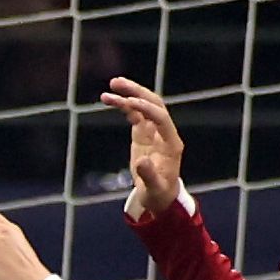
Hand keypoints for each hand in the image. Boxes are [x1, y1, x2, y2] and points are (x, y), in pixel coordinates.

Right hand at [104, 78, 187, 220]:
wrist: (159, 195)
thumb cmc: (159, 193)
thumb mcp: (154, 188)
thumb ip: (148, 175)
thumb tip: (140, 162)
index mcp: (171, 143)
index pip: (161, 117)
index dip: (146, 109)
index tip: (129, 103)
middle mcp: (164, 132)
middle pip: (154, 103)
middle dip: (137, 92)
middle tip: (117, 83)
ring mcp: (153, 131)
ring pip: (143, 105)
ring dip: (128, 94)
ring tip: (110, 87)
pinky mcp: (143, 133)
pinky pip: (133, 114)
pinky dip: (122, 105)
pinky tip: (108, 99)